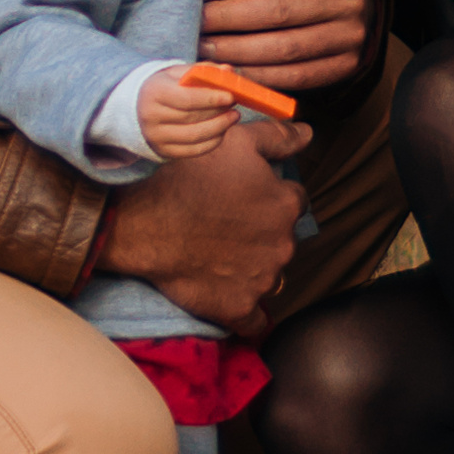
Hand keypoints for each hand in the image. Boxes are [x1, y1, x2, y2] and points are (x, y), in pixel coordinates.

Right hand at [98, 115, 310, 328]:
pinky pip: (254, 319)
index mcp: (285, 204)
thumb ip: (278, 137)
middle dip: (262, 232)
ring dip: (254, 267)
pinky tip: (231, 296)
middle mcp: (282, 244)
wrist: (145, 223)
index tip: (246, 198)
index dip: (270, 197)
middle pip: (282, 238)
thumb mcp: (234, 141)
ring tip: (221, 255)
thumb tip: (308, 134)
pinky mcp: (239, 307)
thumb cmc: (188, 177)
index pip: (294, 200)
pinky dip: (246, 309)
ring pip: (269, 274)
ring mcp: (262, 279)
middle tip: (228, 225)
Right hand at [135, 68, 239, 159]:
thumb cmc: (164, 86)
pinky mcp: (163, 151)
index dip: (211, 98)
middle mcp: (151, 117)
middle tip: (234, 104)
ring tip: (233, 117)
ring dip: (219, 127)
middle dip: (218, 112)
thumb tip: (229, 71)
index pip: (186, 98)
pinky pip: (193, 151)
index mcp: (154, 92)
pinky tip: (222, 131)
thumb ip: (203, 70)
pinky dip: (212, 142)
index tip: (230, 96)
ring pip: (195, 136)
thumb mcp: (178, 72)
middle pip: (192, 117)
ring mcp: (156, 137)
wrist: (137, 107)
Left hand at [200, 0, 369, 93]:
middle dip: (230, 19)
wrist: (351, 9)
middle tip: (199, 22)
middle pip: (278, 10)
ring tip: (207, 49)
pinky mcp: (345, 65)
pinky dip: (261, 75)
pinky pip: (297, 76)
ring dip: (239, 51)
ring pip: (285, 47)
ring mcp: (347, 35)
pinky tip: (233, 69)